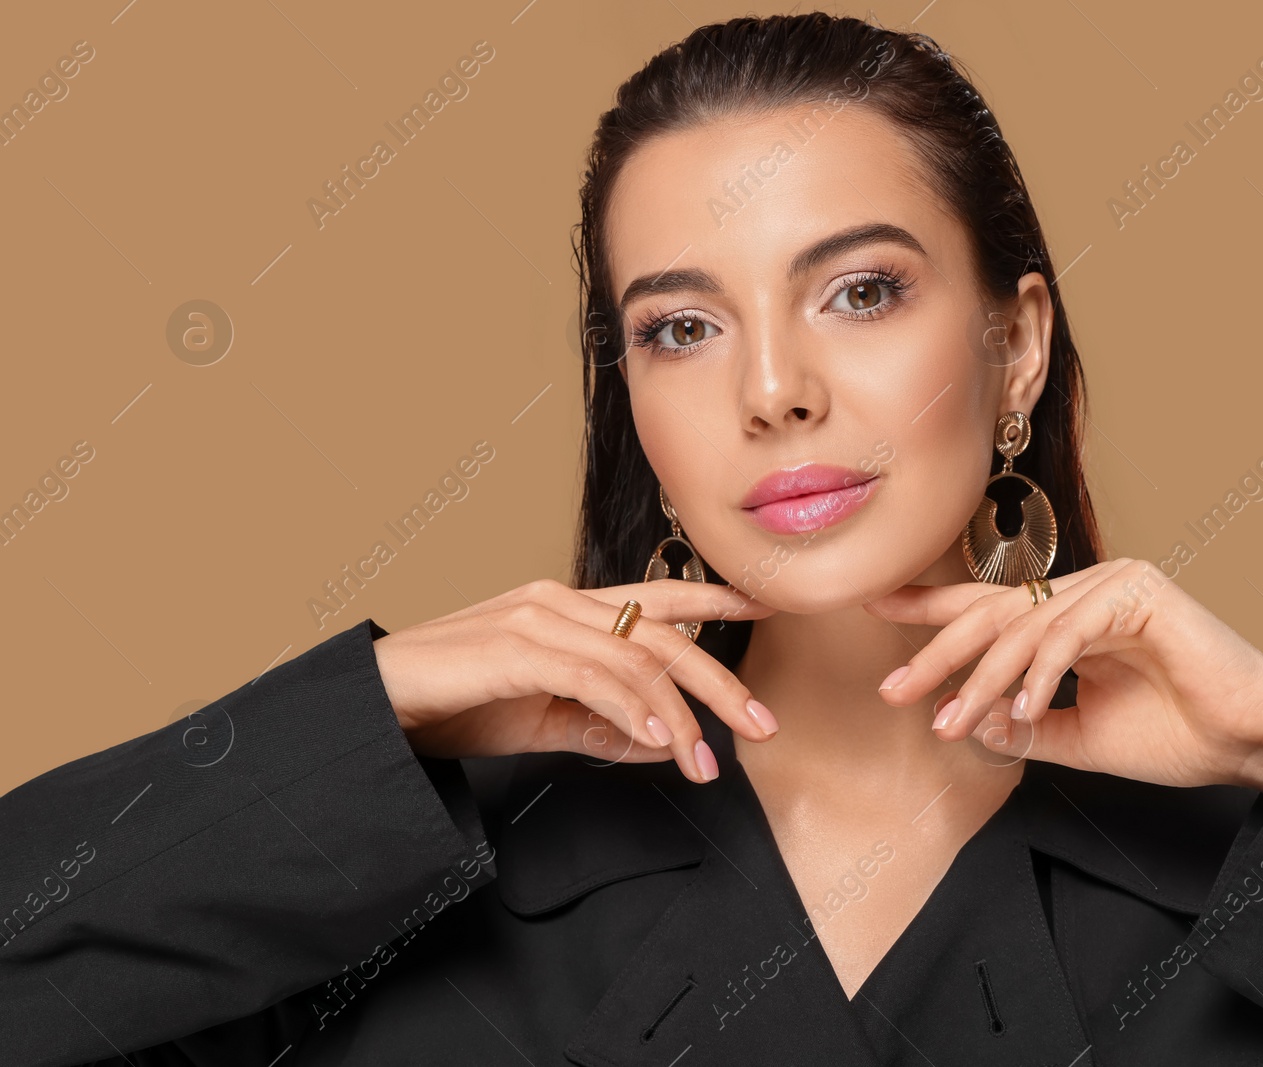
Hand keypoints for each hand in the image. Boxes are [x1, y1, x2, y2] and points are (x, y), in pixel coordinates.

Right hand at [371, 578, 777, 782]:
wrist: (375, 704)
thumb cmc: (453, 705)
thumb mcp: (542, 720)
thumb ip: (601, 725)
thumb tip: (664, 743)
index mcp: (569, 609)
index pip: (658, 597)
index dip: (715, 597)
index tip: (766, 604)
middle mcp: (559, 601)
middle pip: (663, 631)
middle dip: (720, 679)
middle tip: (762, 723)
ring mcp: (537, 618)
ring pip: (636, 656)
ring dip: (679, 715)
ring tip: (704, 763)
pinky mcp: (515, 646)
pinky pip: (593, 675)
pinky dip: (632, 708)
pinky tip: (659, 741)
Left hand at [867, 559, 1262, 797]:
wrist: (1248, 743)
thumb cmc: (1177, 736)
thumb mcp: (1079, 737)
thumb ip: (1025, 727)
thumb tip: (969, 724)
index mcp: (1073, 614)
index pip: (991, 606)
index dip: (931, 608)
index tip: (875, 608)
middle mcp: (1088, 589)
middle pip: (993, 611)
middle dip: (938, 651)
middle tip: (894, 688)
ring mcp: (1114, 583)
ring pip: (1022, 626)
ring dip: (980, 678)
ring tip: (949, 720)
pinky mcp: (1139, 592)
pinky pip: (1067, 633)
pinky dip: (1037, 674)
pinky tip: (1018, 713)